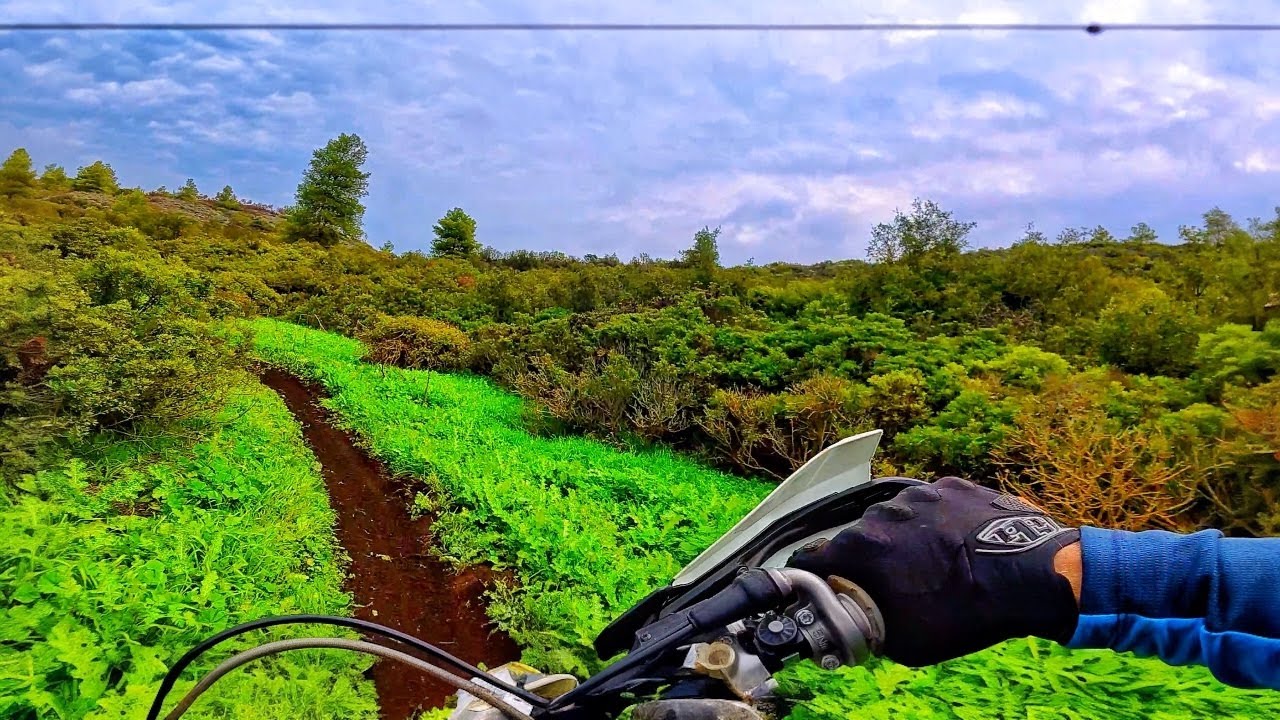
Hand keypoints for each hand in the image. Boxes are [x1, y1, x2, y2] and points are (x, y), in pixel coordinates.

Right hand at [787, 476, 1080, 666]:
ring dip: (904, 538)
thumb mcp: (906, 641)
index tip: (826, 586)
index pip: (814, 557)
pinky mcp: (951, 485)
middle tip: (893, 584)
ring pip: (897, 517)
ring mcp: (919, 493)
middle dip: (870, 559)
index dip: (817, 575)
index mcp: (861, 547)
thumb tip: (856, 623)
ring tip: (932, 564)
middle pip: (860, 536)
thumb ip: (868, 626)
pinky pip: (932, 504)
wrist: (1031, 578)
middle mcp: (882, 512)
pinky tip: (956, 545)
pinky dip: (937, 522)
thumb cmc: (965, 612)